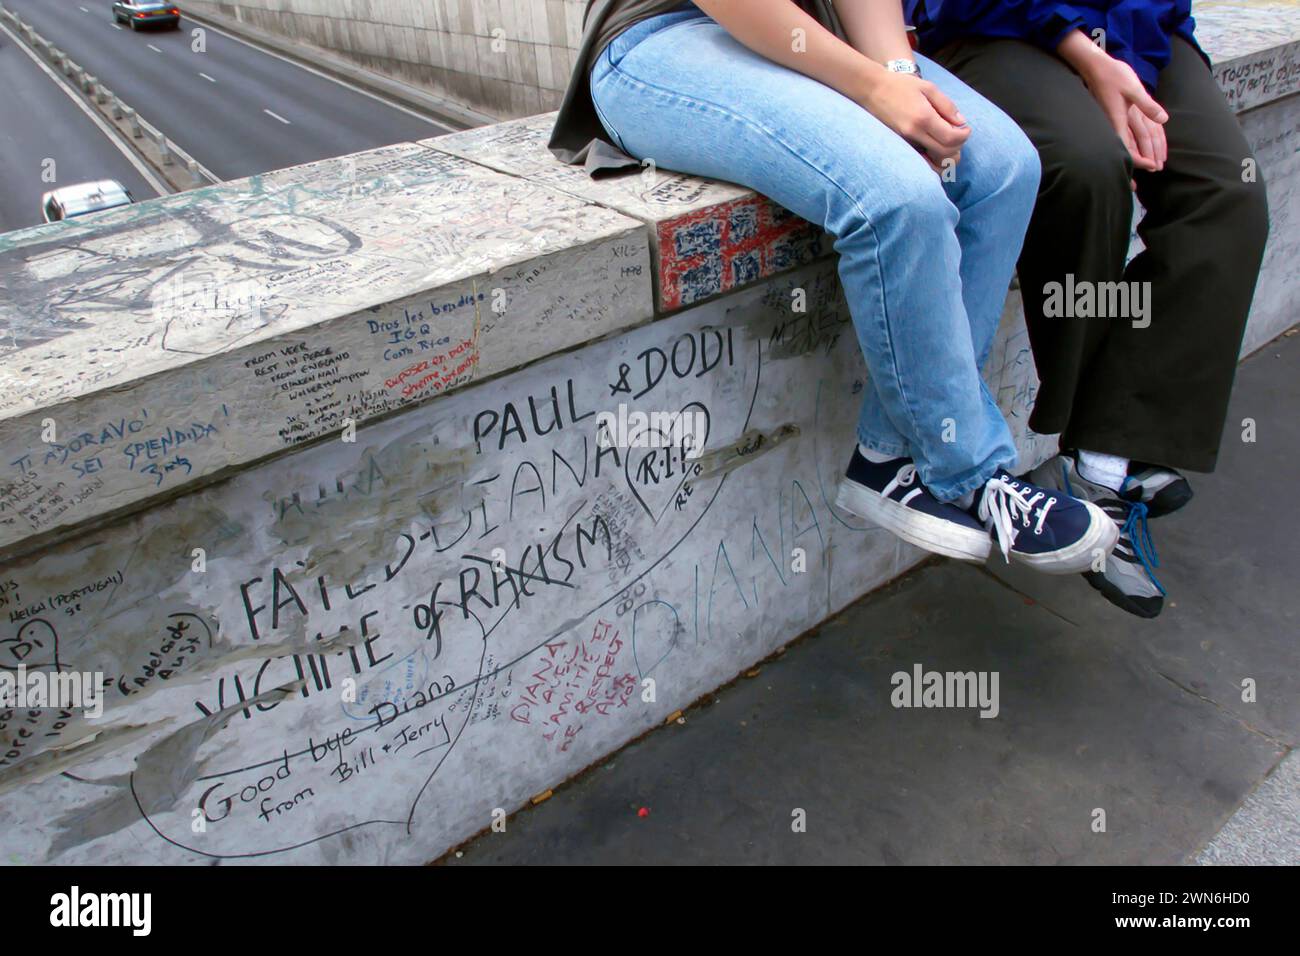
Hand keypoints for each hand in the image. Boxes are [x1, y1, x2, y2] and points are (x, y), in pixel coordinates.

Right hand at [855, 69, 969, 170]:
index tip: (965, 128)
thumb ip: (947, 106)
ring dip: (945, 155)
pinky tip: (935, 148)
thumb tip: (961, 122)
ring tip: (948, 141)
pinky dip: (932, 159)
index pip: (951, 138)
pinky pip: (921, 159)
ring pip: (932, 161)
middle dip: (958, 145)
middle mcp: (914, 133)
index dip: (963, 136)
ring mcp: (905, 141)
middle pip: (944, 153)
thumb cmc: (901, 85)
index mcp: (923, 117)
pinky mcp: (900, 144)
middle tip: (959, 134)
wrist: (872, 90)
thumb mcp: (929, 88)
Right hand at [1060, 34, 1167, 173]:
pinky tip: (1132, 148)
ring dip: (1136, 155)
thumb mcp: (1133, 88)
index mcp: (1120, 121)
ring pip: (1126, 142)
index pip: (1131, 147)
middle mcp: (1116, 124)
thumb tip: (1163, 119)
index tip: (1154, 166)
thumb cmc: (1113, 75)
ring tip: (1143, 166)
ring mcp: (1114, 120)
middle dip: (1141, 161)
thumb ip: (1147, 105)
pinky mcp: (1114, 115)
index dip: (1142, 159)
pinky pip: (1124, 133)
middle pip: (1130, 148)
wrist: (1095, 66)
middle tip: (1152, 172)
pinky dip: (1130, 143)